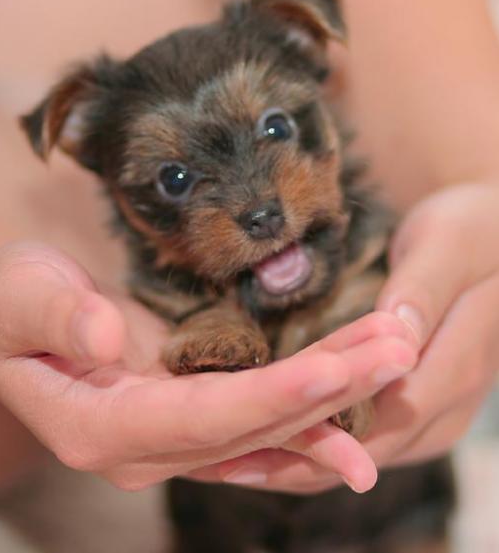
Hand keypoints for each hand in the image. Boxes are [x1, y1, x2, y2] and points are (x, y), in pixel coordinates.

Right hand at [0, 242, 416, 492]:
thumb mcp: (16, 296)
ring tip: (395, 358)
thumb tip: (104, 336)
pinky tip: (356, 398)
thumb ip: (55, 315)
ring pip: (267, 430)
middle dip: (330, 391)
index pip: (203, 419)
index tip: (337, 370)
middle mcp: (144, 448)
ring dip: (336, 397)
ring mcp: (171, 440)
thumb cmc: (9, 307)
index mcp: (100, 427)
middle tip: (398, 352)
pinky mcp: (189, 419)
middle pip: (253, 429)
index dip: (271, 398)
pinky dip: (310, 415)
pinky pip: (258, 428)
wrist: (8, 330)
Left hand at [193, 182, 498, 493]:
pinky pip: (369, 437)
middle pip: (369, 448)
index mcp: (456, 366)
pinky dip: (322, 447)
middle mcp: (447, 404)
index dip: (322, 432)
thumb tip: (397, 337)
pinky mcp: (418, 407)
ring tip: (234, 464)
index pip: (386, 415)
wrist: (488, 243)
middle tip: (224, 463)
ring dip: (304, 463)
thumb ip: (424, 289)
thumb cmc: (469, 232)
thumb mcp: (449, 245)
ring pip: (366, 453)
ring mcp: (434, 412)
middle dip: (299, 461)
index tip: (255, 434)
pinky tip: (275, 443)